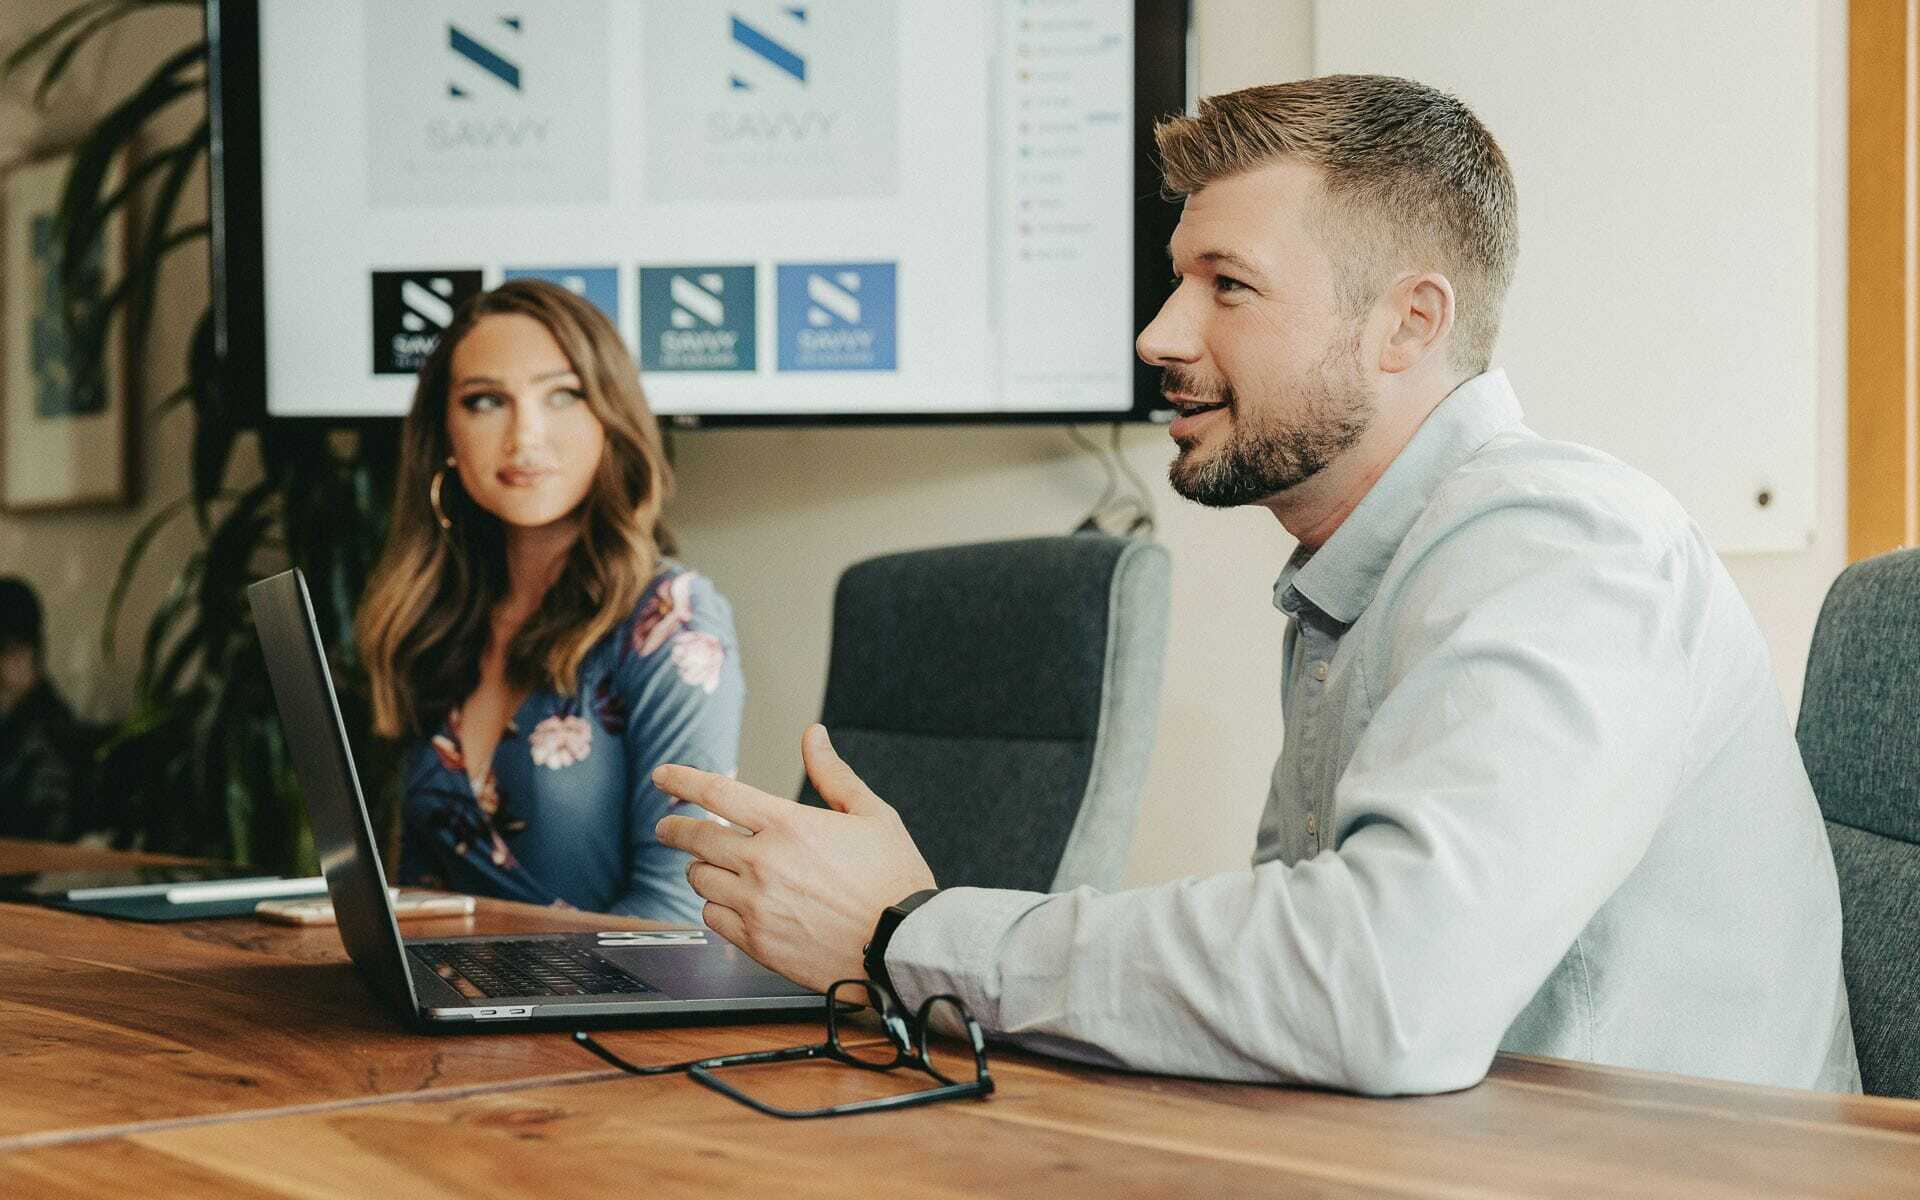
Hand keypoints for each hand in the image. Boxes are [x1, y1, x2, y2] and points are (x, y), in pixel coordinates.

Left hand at [653, 724, 935, 991]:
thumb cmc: (895, 880)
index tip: (663, 775)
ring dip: (700, 869)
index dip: (682, 779)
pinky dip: (714, 906)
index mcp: (788, 825)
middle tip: (667, 827)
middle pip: (695, 838)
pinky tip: (729, 903)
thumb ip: (833, 775)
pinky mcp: (756, 942)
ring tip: (709, 868)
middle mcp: (763, 863)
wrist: (903, 945)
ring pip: (699, 880)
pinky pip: (711, 918)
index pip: (717, 792)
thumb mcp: (872, 815)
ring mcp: (756, 905)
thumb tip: (813, 737)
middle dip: (674, 828)